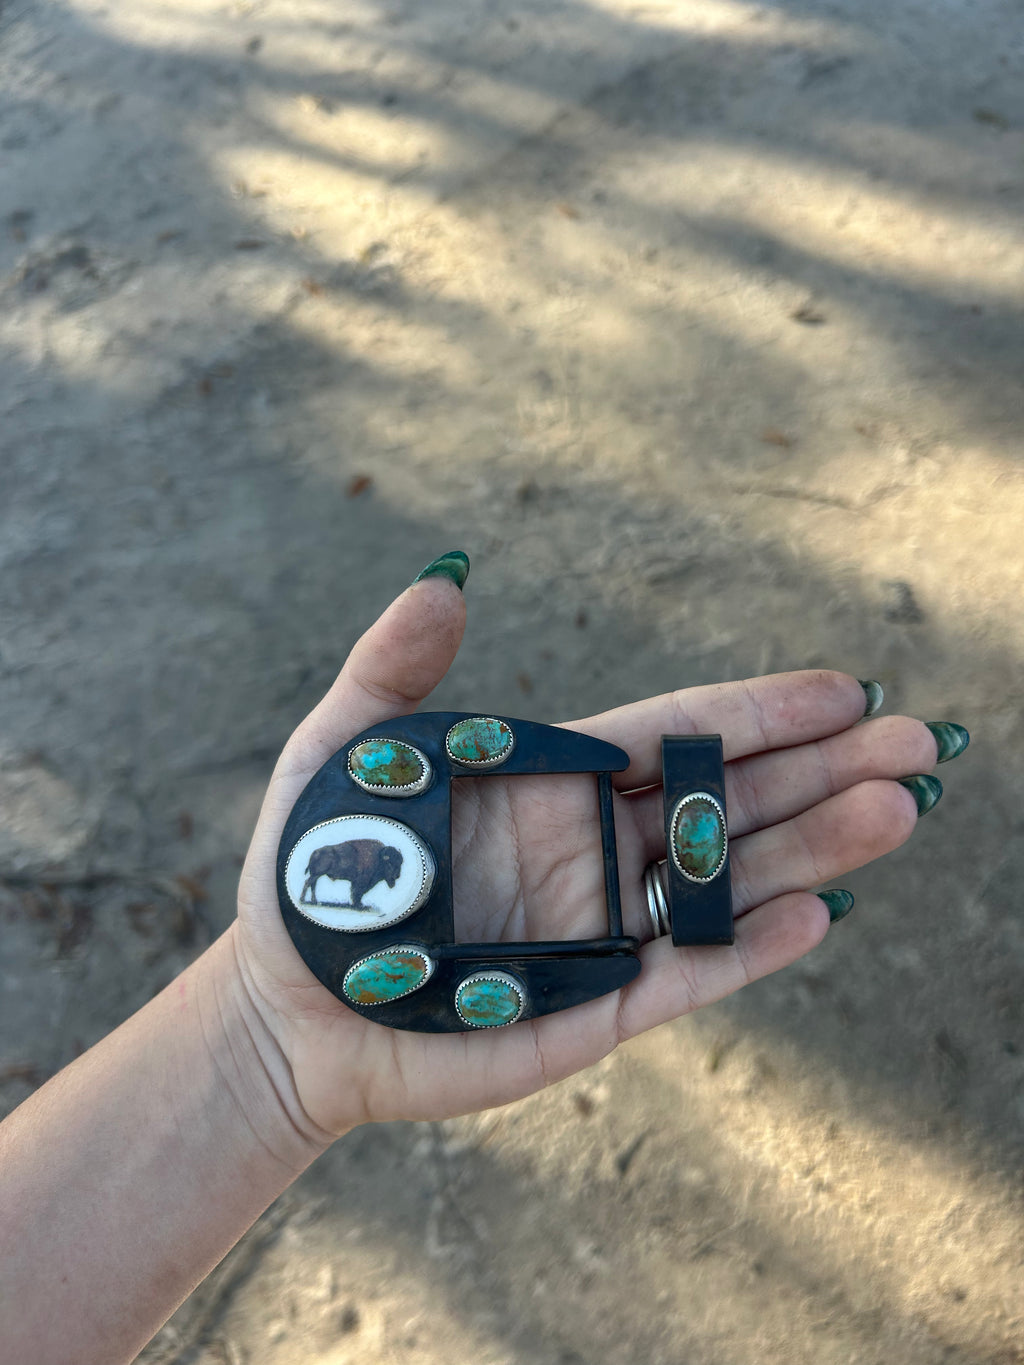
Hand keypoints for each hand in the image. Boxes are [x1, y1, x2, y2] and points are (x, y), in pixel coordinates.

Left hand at [233, 563, 942, 1138]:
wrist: (287, 1008)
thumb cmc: (310, 873)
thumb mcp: (337, 750)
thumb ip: (392, 671)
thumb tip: (441, 581)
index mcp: (555, 780)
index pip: (679, 735)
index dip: (760, 712)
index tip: (845, 688)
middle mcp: (597, 847)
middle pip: (728, 801)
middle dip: (823, 771)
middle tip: (920, 742)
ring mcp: (603, 929)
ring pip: (727, 883)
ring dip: (813, 849)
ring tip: (897, 811)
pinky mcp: (594, 1011)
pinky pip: (685, 974)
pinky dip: (749, 947)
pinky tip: (816, 912)